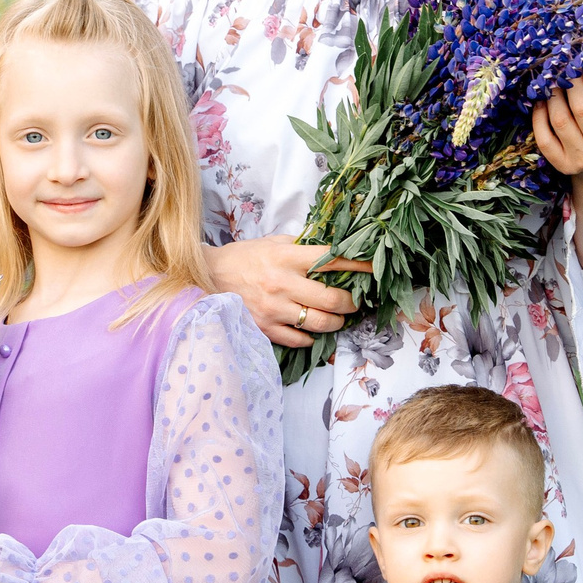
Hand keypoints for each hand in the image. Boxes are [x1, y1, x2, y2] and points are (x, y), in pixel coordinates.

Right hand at [206, 236, 370, 348]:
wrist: (208, 277)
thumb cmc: (245, 257)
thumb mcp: (274, 243)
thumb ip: (303, 248)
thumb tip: (336, 252)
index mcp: (287, 257)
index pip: (332, 261)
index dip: (359, 266)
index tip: (374, 269)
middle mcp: (282, 283)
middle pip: (332, 300)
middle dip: (352, 303)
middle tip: (355, 302)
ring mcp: (273, 309)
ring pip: (320, 323)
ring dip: (336, 322)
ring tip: (337, 317)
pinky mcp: (264, 328)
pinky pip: (299, 340)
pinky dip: (311, 337)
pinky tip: (311, 329)